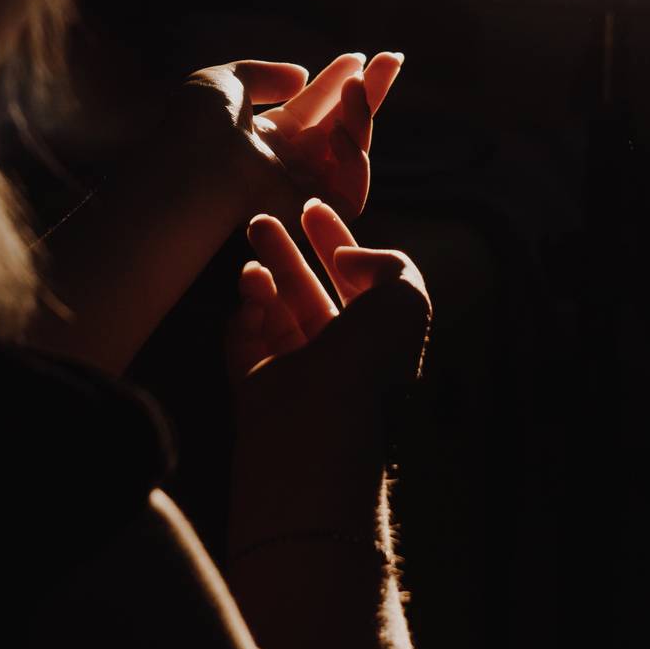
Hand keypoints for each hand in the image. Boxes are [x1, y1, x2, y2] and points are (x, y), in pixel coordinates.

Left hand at [180, 51, 403, 227]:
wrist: (191, 169)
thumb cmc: (197, 127)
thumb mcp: (225, 82)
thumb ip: (265, 73)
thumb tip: (301, 74)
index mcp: (264, 136)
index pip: (312, 107)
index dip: (335, 81)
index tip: (356, 55)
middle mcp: (286, 163)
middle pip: (340, 126)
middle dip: (368, 92)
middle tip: (391, 58)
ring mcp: (302, 189)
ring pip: (351, 153)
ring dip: (362, 115)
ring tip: (357, 83)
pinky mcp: (313, 214)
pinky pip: (352, 191)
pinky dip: (354, 160)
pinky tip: (340, 132)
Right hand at [226, 201, 430, 543]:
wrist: (312, 442)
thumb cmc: (366, 371)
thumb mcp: (407, 303)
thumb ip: (390, 264)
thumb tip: (345, 259)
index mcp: (381, 340)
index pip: (358, 280)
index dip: (338, 240)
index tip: (310, 206)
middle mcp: (340, 358)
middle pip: (309, 290)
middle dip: (288, 252)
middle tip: (260, 220)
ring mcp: (296, 376)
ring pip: (274, 312)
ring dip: (262, 276)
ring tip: (249, 253)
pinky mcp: (255, 391)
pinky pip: (244, 342)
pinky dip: (242, 316)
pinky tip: (247, 301)